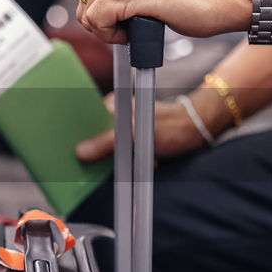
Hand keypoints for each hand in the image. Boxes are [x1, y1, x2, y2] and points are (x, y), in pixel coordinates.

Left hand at [74, 0, 249, 43]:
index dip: (101, 8)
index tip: (123, 14)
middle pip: (83, 3)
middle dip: (104, 21)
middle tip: (134, 22)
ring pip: (87, 15)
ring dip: (110, 31)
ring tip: (138, 24)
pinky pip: (97, 22)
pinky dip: (112, 36)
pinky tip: (134, 30)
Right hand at [76, 95, 210, 162]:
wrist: (196, 133)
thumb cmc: (171, 126)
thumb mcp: (135, 134)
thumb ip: (107, 142)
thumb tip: (82, 152)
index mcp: (111, 106)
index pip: (86, 121)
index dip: (79, 137)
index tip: (75, 152)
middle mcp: (116, 118)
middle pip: (95, 139)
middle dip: (102, 154)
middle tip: (113, 159)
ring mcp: (124, 132)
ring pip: (109, 152)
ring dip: (121, 162)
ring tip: (138, 159)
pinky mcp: (132, 145)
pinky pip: (122, 159)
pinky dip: (130, 165)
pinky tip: (143, 162)